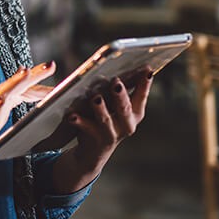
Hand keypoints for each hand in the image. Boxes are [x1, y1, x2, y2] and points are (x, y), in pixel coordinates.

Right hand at [0, 61, 56, 185]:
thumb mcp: (4, 110)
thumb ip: (17, 98)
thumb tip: (32, 88)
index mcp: (7, 98)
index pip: (27, 87)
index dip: (41, 80)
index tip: (54, 72)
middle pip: (19, 83)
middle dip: (34, 73)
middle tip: (51, 65)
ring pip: (4, 92)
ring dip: (15, 82)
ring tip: (25, 72)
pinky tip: (0, 102)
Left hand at [51, 68, 152, 193]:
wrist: (92, 153)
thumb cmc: (105, 121)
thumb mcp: (116, 105)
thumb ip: (121, 89)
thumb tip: (123, 65)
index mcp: (135, 113)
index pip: (141, 95)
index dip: (144, 83)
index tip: (147, 69)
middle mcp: (126, 124)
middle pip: (125, 108)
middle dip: (121, 95)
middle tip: (116, 82)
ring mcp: (111, 134)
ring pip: (106, 120)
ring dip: (101, 108)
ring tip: (95, 98)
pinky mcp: (95, 140)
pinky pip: (86, 129)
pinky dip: (79, 122)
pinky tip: (71, 116)